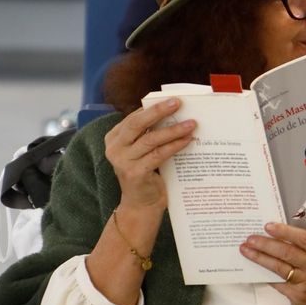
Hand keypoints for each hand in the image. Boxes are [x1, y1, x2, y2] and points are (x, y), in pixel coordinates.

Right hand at [102, 98, 195, 212]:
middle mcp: (114, 148)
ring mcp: (122, 161)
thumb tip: (174, 111)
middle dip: (158, 111)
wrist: (141, 205)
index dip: (152, 107)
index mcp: (114, 138)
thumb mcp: (143, 150)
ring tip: (191, 123)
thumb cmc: (146, 173)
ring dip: (173, 130)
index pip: (134, 117)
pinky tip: (188, 140)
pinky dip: (174, 146)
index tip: (172, 99)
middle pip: (137, 124)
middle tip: (178, 103)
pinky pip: (158, 155)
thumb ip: (149, 133)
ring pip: (150, 139)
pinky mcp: (135, 173)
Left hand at [241, 222, 305, 304]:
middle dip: (267, 244)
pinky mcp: (299, 297)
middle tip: (251, 238)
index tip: (269, 226)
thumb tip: (281, 238)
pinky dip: (265, 275)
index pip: (305, 239)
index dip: (285, 231)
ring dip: (260, 258)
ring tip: (247, 251)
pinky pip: (278, 282)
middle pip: (289, 252)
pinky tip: (255, 270)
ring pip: (280, 267)